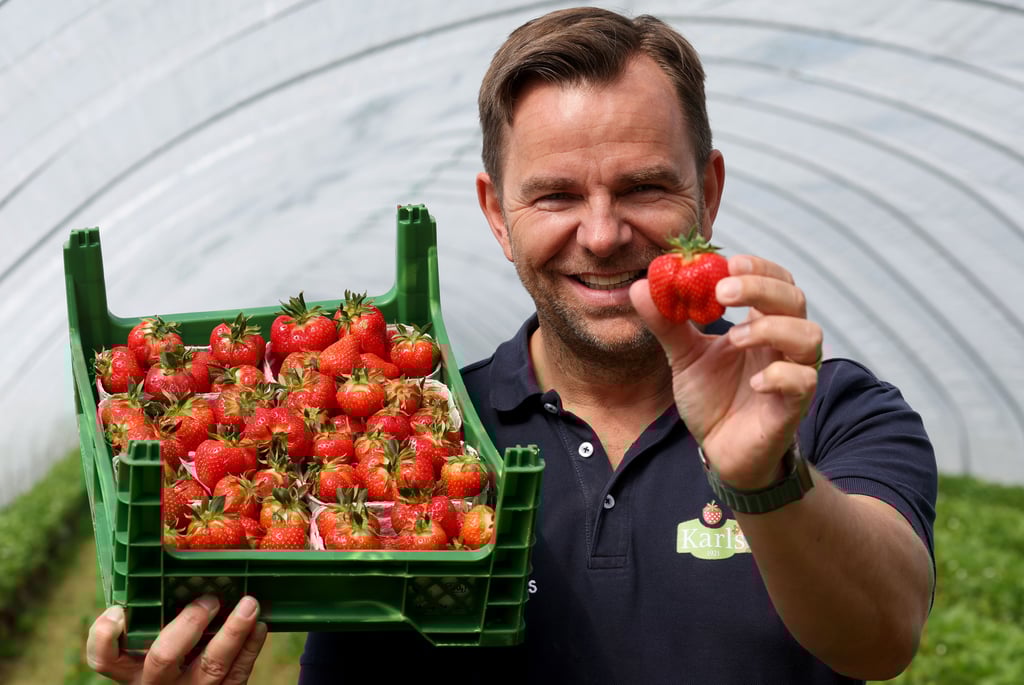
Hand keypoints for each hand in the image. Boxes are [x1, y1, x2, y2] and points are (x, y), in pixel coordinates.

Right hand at [86, 594, 266, 683]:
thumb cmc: (175, 658)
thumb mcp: (154, 646)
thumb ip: (155, 619)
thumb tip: (175, 572)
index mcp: (131, 669)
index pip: (103, 658)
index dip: (105, 635)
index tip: (119, 610)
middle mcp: (154, 684)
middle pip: (163, 658)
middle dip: (189, 624)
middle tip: (210, 600)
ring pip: (211, 667)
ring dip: (233, 632)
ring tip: (250, 605)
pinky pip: (237, 677)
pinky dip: (250, 649)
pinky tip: (258, 627)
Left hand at [630, 254, 821, 488]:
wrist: (720, 450)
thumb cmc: (712, 398)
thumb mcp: (684, 356)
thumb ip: (667, 323)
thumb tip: (641, 287)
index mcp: (761, 322)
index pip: (774, 279)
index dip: (756, 268)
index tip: (725, 263)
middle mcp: (784, 342)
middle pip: (793, 298)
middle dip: (760, 288)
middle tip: (721, 291)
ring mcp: (794, 372)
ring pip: (808, 335)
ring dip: (772, 328)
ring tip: (735, 338)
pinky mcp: (794, 405)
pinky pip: (803, 382)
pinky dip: (781, 376)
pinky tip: (754, 383)